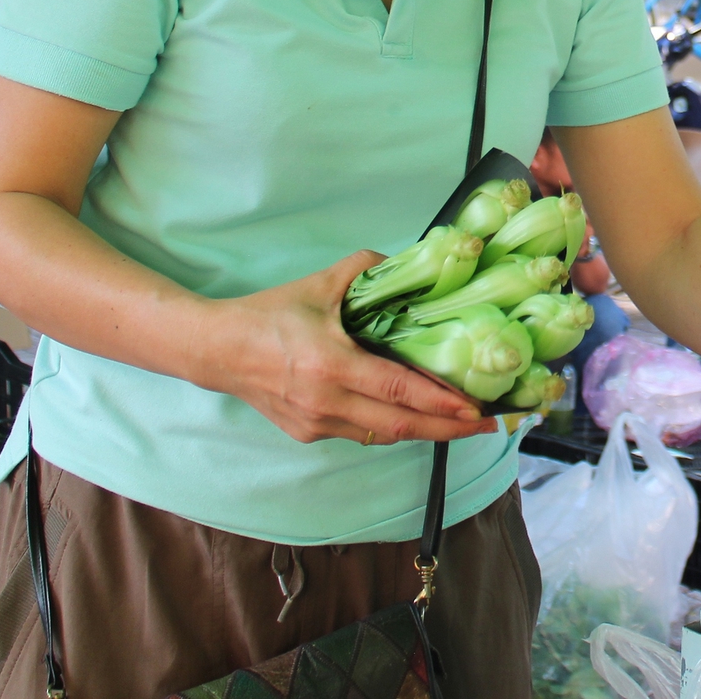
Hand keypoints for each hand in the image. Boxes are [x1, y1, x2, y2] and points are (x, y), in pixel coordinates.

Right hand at [197, 250, 500, 446]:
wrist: (216, 350)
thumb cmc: (268, 315)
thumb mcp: (320, 285)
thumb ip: (367, 269)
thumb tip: (407, 264)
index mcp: (331, 364)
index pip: (399, 390)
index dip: (441, 403)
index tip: (475, 408)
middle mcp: (326, 402)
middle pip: (400, 427)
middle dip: (447, 428)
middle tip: (484, 425)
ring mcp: (316, 423)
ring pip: (383, 436)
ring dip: (423, 431)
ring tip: (458, 423)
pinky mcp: (308, 434)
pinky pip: (361, 434)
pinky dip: (391, 427)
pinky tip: (413, 417)